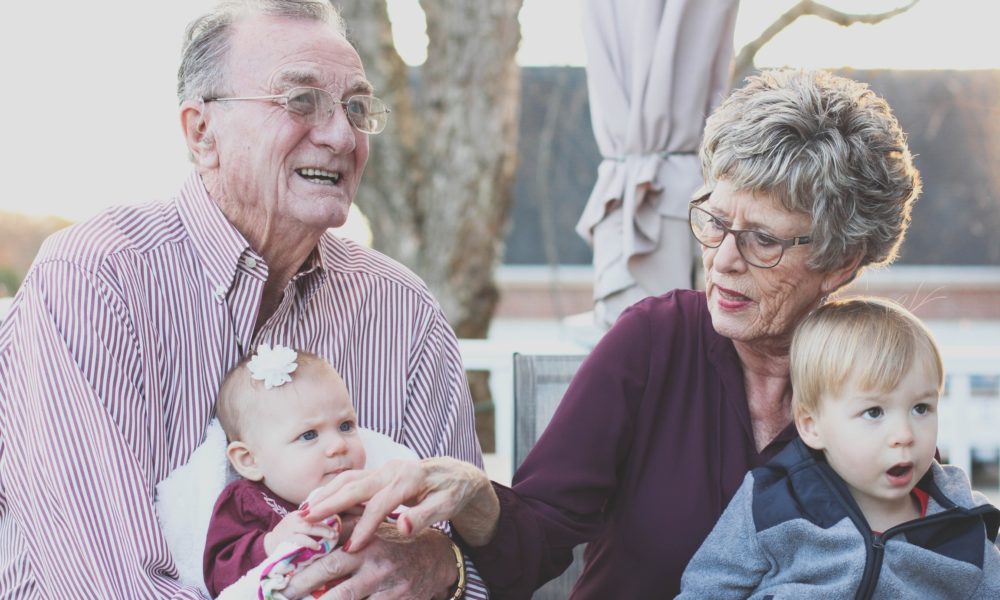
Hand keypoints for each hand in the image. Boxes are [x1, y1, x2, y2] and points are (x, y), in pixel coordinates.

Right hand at [264, 510, 340, 554]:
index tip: (338, 522)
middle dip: (327, 525)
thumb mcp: (298, 524)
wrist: (268, 544)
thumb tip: (332, 525)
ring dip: (322, 532)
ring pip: (309, 527)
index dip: (328, 515)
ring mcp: (290, 528)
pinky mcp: (287, 539)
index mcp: (299, 513)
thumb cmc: (287, 535)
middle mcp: (295, 518)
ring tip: (332, 537)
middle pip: (314, 518)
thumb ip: (311, 523)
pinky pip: (301, 540)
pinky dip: (311, 543)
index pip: (316, 511)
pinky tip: (318, 547)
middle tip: (336, 532)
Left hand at [282, 523, 456, 599]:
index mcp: (365, 538)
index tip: (278, 569)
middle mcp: (373, 559)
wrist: (437, 559)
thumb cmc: (397, 544)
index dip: (301, 559)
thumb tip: (309, 520)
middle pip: (329, 572)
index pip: (326, 548)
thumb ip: (346, 525)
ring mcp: (385, 584)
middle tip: (280, 593)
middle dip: (300, 584)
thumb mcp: (375, 529)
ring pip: (344, 597)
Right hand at [303, 457, 499, 550]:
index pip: (381, 504)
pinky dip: (332, 490)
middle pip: (355, 486)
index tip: (350, 548)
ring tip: (304, 511)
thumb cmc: (453, 492)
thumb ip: (425, 516)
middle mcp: (392, 470)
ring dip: (325, 494)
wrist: (457, 474)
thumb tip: (404, 528)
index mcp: (409, 478)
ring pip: (348, 479)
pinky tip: (318, 503)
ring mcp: (383, 469)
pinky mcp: (378, 473)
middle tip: (305, 519)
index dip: (365, 526)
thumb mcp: (447, 506)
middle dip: (329, 503)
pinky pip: (351, 480)